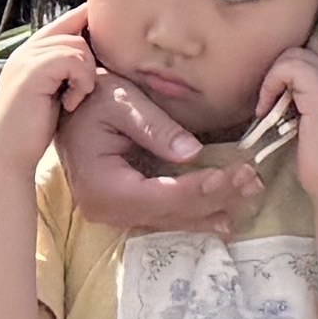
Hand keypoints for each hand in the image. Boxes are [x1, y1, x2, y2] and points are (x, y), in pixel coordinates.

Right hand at [0, 12, 101, 153]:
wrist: (6, 158)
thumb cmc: (33, 131)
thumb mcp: (53, 92)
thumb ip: (66, 68)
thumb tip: (100, 49)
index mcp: (30, 52)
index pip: (69, 19)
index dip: (90, 26)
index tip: (106, 50)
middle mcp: (26, 49)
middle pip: (77, 29)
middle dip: (90, 59)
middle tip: (80, 91)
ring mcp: (27, 58)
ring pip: (79, 44)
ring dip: (86, 74)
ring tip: (73, 99)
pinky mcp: (33, 70)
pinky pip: (75, 59)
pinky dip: (81, 82)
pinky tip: (70, 104)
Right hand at [60, 59, 265, 232]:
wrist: (64, 109)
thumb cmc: (91, 99)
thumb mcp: (122, 102)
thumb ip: (157, 128)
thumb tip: (194, 152)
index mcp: (104, 185)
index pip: (162, 195)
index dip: (200, 189)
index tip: (233, 175)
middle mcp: (108, 210)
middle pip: (171, 212)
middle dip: (216, 198)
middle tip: (253, 182)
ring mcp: (114, 214)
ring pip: (171, 219)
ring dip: (212, 209)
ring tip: (248, 196)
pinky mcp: (124, 208)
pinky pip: (164, 215)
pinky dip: (195, 212)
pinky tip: (222, 216)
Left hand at [250, 42, 317, 175]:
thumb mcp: (309, 125)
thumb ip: (301, 105)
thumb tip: (278, 98)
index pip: (316, 50)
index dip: (294, 61)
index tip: (278, 89)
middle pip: (302, 48)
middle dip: (279, 70)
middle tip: (271, 101)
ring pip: (293, 54)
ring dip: (273, 78)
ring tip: (268, 108)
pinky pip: (287, 67)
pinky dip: (271, 84)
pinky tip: (267, 109)